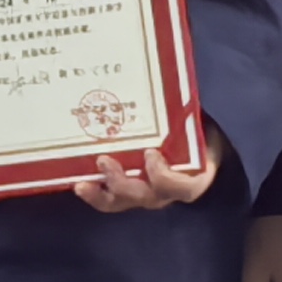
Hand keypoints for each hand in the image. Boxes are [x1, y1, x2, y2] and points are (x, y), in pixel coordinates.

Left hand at [76, 120, 221, 214]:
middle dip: (121, 182)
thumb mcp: (202, 125)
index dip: (163, 175)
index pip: (180, 186)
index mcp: (193, 178)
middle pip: (144, 196)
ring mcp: (147, 195)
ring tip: (81, 184)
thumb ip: (192, 114)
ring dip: (101, 194)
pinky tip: (79, 183)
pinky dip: (96, 194)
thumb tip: (179, 79)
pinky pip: (112, 200)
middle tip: (103, 161)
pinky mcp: (131, 192)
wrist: (201, 152)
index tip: (150, 153)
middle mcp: (167, 193)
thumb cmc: (200, 134)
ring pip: (123, 202)